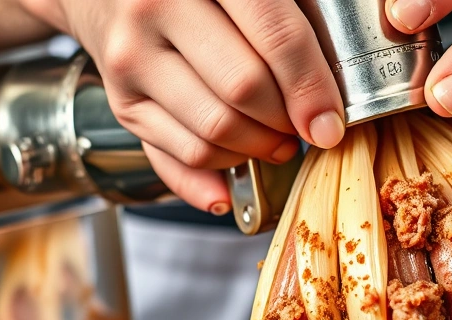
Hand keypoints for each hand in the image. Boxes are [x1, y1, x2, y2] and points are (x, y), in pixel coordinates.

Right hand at [20, 0, 346, 212]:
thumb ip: (288, 23)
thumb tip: (326, 102)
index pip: (276, 37)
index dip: (311, 88)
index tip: (331, 123)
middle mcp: (156, 10)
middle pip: (244, 90)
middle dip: (285, 121)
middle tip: (305, 128)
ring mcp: (132, 58)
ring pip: (213, 131)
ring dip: (258, 148)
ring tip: (278, 140)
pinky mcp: (121, 101)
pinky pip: (182, 155)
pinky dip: (222, 171)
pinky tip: (243, 164)